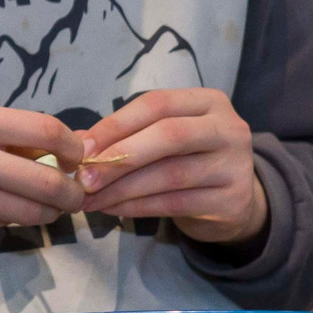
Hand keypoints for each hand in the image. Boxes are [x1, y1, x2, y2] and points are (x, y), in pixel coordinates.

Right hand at [0, 101, 89, 258]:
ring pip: (27, 215)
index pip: (47, 132)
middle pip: (49, 186)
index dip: (73, 146)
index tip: (75, 153)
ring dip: (43, 211)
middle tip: (73, 190)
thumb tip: (39, 143)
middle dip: (72, 193)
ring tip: (39, 202)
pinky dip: (3, 219)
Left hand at [78, 88, 268, 245]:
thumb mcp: (164, 138)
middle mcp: (228, 129)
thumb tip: (78, 142)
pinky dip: (137, 207)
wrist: (235, 202)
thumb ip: (126, 135)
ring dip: (122, 189)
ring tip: (90, 199)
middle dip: (119, 157)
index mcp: (209, 102)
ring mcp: (235, 166)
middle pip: (168, 136)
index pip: (157, 104)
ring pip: (169, 175)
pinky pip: (174, 203)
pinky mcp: (231, 201)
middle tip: (83, 178)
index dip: (117, 124)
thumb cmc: (189, 159)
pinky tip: (113, 209)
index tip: (82, 147)